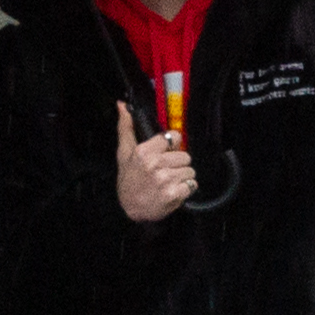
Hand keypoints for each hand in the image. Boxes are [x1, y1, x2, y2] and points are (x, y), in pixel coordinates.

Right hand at [111, 104, 198, 221]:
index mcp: (144, 152)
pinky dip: (185, 189)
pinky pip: (193, 184)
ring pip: (190, 170)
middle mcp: (155, 164)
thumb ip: (126, 128)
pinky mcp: (175, 194)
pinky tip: (172, 191)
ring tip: (167, 182)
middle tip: (163, 171)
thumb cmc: (128, 180)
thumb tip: (122, 105)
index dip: (171, 146)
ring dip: (182, 177)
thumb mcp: (124, 153)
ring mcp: (166, 179)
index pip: (174, 137)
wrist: (129, 210)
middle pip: (185, 155)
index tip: (164, 153)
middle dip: (177, 164)